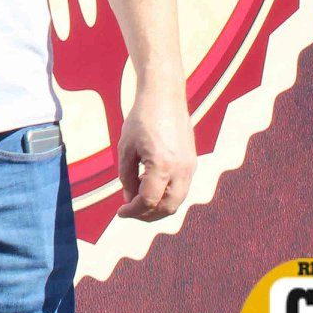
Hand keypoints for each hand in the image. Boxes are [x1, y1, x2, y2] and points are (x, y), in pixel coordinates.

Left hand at [115, 82, 195, 220]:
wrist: (164, 97)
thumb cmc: (141, 119)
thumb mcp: (126, 148)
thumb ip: (126, 176)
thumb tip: (129, 199)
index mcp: (162, 165)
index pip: (148, 201)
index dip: (132, 210)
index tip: (120, 212)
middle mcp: (181, 169)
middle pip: (167, 208)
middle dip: (147, 215)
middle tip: (130, 211)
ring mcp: (190, 167)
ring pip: (177, 201)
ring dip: (158, 206)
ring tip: (137, 198)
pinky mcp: (192, 163)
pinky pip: (181, 188)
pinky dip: (166, 194)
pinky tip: (148, 185)